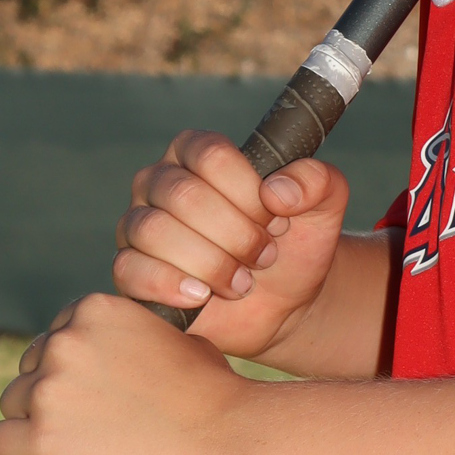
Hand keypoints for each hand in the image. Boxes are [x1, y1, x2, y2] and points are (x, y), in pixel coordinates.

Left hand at [0, 293, 248, 454]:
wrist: (231, 444)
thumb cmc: (216, 398)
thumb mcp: (175, 342)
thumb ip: (133, 342)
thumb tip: (119, 361)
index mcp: (94, 310)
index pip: (54, 338)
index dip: (75, 370)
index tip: (98, 394)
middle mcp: (64, 342)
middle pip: (29, 371)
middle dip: (54, 397)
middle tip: (96, 426)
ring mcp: (49, 390)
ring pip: (13, 408)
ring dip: (39, 427)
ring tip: (88, 450)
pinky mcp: (40, 440)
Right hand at [112, 131, 351, 361]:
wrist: (283, 301)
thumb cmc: (294, 243)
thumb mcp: (324, 205)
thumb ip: (317, 181)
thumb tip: (277, 191)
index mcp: (197, 152)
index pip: (211, 155)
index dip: (247, 191)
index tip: (275, 218)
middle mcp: (160, 182)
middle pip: (183, 195)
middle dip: (235, 233)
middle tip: (265, 256)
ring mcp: (138, 225)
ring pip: (154, 232)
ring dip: (211, 262)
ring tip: (243, 282)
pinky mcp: (130, 270)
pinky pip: (129, 269)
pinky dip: (170, 285)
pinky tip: (204, 296)